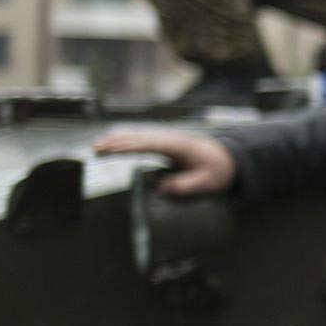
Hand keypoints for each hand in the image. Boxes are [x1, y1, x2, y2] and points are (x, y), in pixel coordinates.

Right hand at [93, 129, 237, 196]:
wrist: (229, 158)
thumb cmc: (218, 170)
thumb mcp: (207, 182)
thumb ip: (187, 186)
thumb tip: (162, 188)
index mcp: (179, 146)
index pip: (149, 144)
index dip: (130, 146)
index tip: (113, 149)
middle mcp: (170, 140)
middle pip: (139, 138)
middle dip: (117, 142)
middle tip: (96, 148)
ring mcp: (167, 141)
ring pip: (138, 137)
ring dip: (118, 140)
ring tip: (97, 147)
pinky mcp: (165, 146)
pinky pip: (142, 142)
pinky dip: (126, 142)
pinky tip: (113, 145)